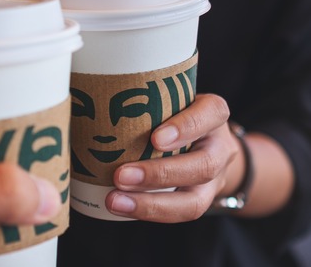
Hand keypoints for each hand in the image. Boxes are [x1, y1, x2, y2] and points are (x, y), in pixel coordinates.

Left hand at [105, 93, 237, 221]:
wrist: (206, 142)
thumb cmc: (176, 112)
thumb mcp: (170, 97)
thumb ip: (146, 98)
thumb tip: (91, 98)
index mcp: (213, 113)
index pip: (211, 113)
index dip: (186, 127)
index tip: (155, 138)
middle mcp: (219, 147)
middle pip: (203, 165)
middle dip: (160, 174)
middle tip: (120, 176)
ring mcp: (214, 179)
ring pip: (194, 201)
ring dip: (151, 204)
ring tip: (114, 200)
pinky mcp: (201, 200)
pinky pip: (179, 213)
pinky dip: (148, 212)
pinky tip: (120, 206)